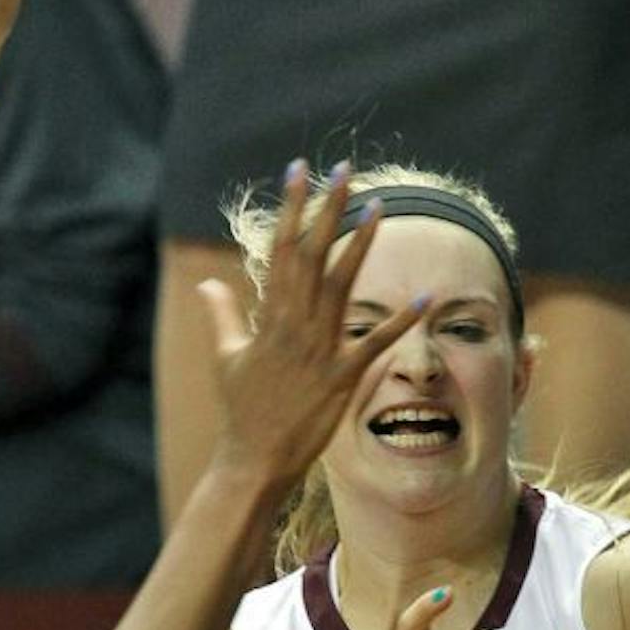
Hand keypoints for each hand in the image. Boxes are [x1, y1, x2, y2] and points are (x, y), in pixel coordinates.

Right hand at [200, 160, 426, 487]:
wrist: (254, 458)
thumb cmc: (242, 410)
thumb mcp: (226, 358)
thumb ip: (221, 316)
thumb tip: (206, 284)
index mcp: (268, 317)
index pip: (280, 250)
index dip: (290, 208)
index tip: (298, 171)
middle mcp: (293, 326)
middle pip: (312, 255)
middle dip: (327, 210)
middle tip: (343, 170)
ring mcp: (318, 351)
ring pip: (342, 287)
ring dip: (360, 246)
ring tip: (378, 208)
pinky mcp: (341, 378)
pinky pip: (374, 344)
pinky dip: (398, 323)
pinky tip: (422, 299)